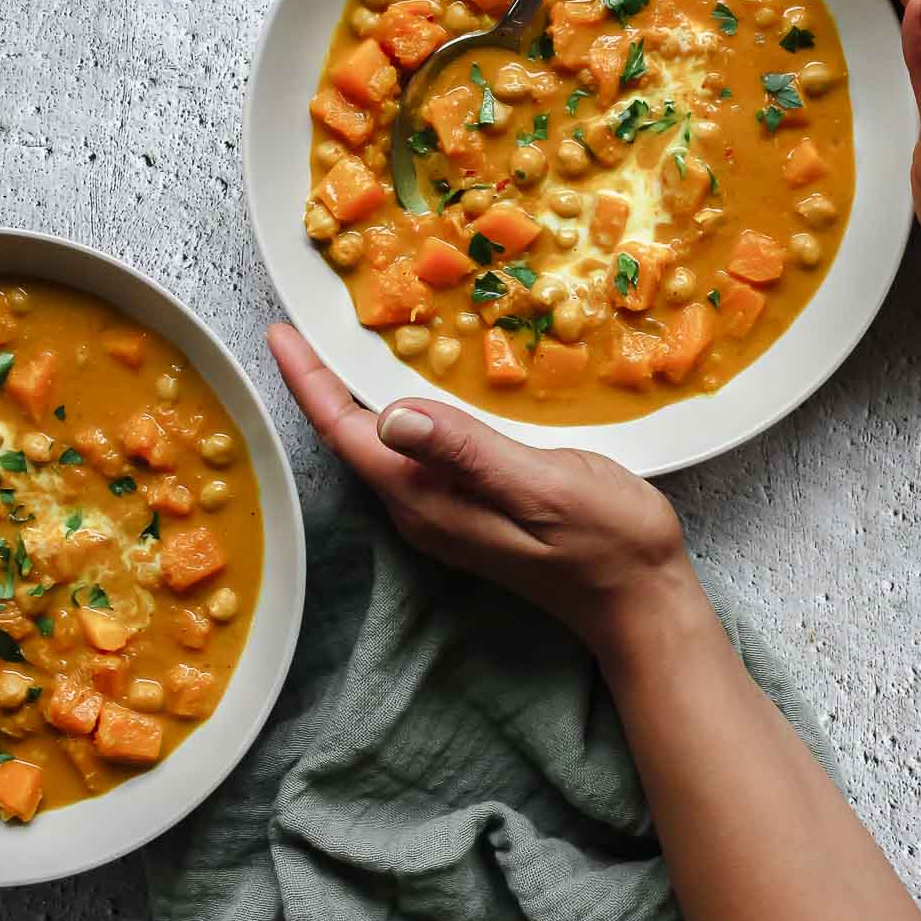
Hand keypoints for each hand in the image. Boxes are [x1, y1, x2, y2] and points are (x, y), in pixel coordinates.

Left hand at [267, 323, 696, 657]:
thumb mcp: (540, 485)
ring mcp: (444, 510)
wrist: (640, 598)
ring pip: (382, 442)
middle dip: (324, 380)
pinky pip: (416, 449)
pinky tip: (416, 381)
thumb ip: (466, 451)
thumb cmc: (602, 540)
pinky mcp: (469, 505)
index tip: (280, 333)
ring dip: (359, 392)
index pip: (348, 432)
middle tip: (307, 321)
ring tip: (345, 340)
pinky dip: (401, 407)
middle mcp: (422, 506)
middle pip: (352, 437)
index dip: (310, 381)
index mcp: (428, 497)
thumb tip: (392, 415)